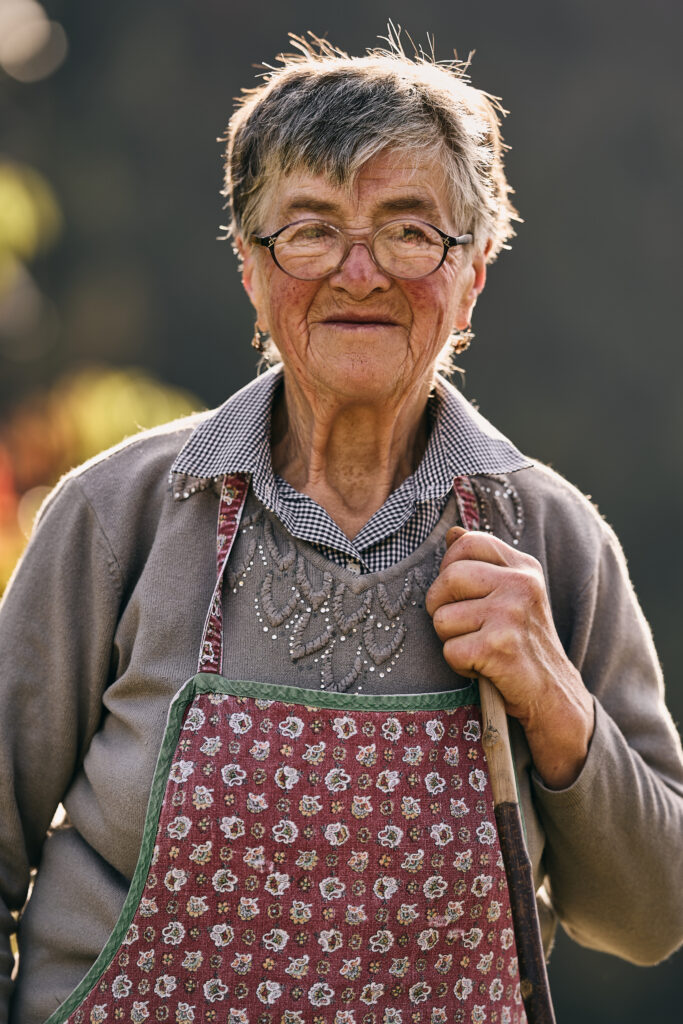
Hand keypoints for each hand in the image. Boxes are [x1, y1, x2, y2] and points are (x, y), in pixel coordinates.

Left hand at [425, 527, 594, 788]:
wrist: (556, 697)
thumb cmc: (524, 644)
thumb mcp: (512, 595)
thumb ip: (483, 562)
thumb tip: (452, 532)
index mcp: (523, 567)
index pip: (466, 543)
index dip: (450, 568)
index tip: (461, 593)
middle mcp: (521, 584)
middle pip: (447, 579)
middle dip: (442, 608)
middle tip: (465, 627)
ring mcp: (511, 614)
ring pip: (442, 619)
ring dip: (452, 641)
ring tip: (481, 648)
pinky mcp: (499, 647)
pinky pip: (450, 651)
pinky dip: (461, 666)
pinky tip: (485, 667)